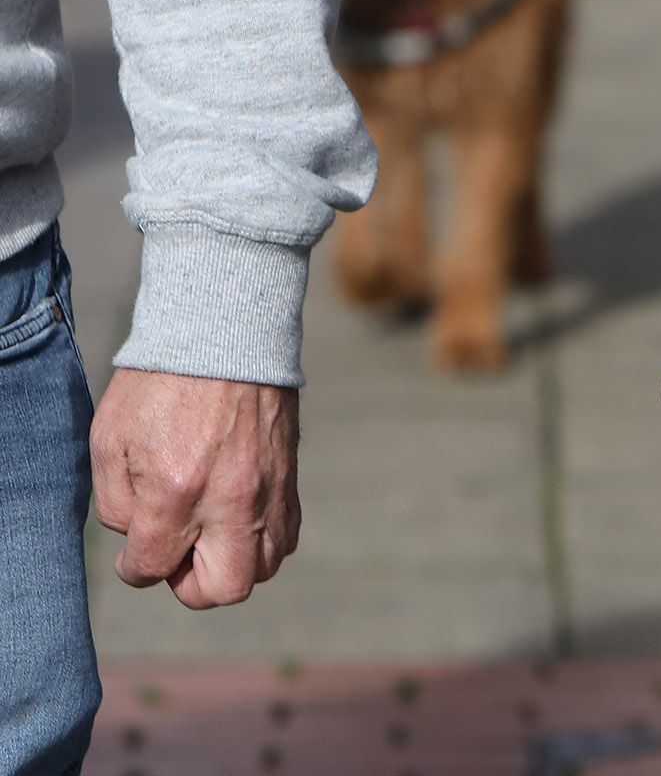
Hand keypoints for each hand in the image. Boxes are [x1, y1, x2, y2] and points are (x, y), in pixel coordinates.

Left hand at [89, 371, 300, 607]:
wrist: (225, 332)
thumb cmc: (159, 384)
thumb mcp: (110, 441)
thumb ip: (115, 503)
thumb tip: (139, 534)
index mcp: (176, 491)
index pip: (151, 567)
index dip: (134, 565)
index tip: (135, 542)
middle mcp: (229, 499)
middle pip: (222, 588)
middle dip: (191, 582)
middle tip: (179, 549)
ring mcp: (268, 488)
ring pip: (263, 568)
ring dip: (232, 562)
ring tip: (210, 533)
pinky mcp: (290, 475)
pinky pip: (287, 535)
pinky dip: (261, 539)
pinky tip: (237, 514)